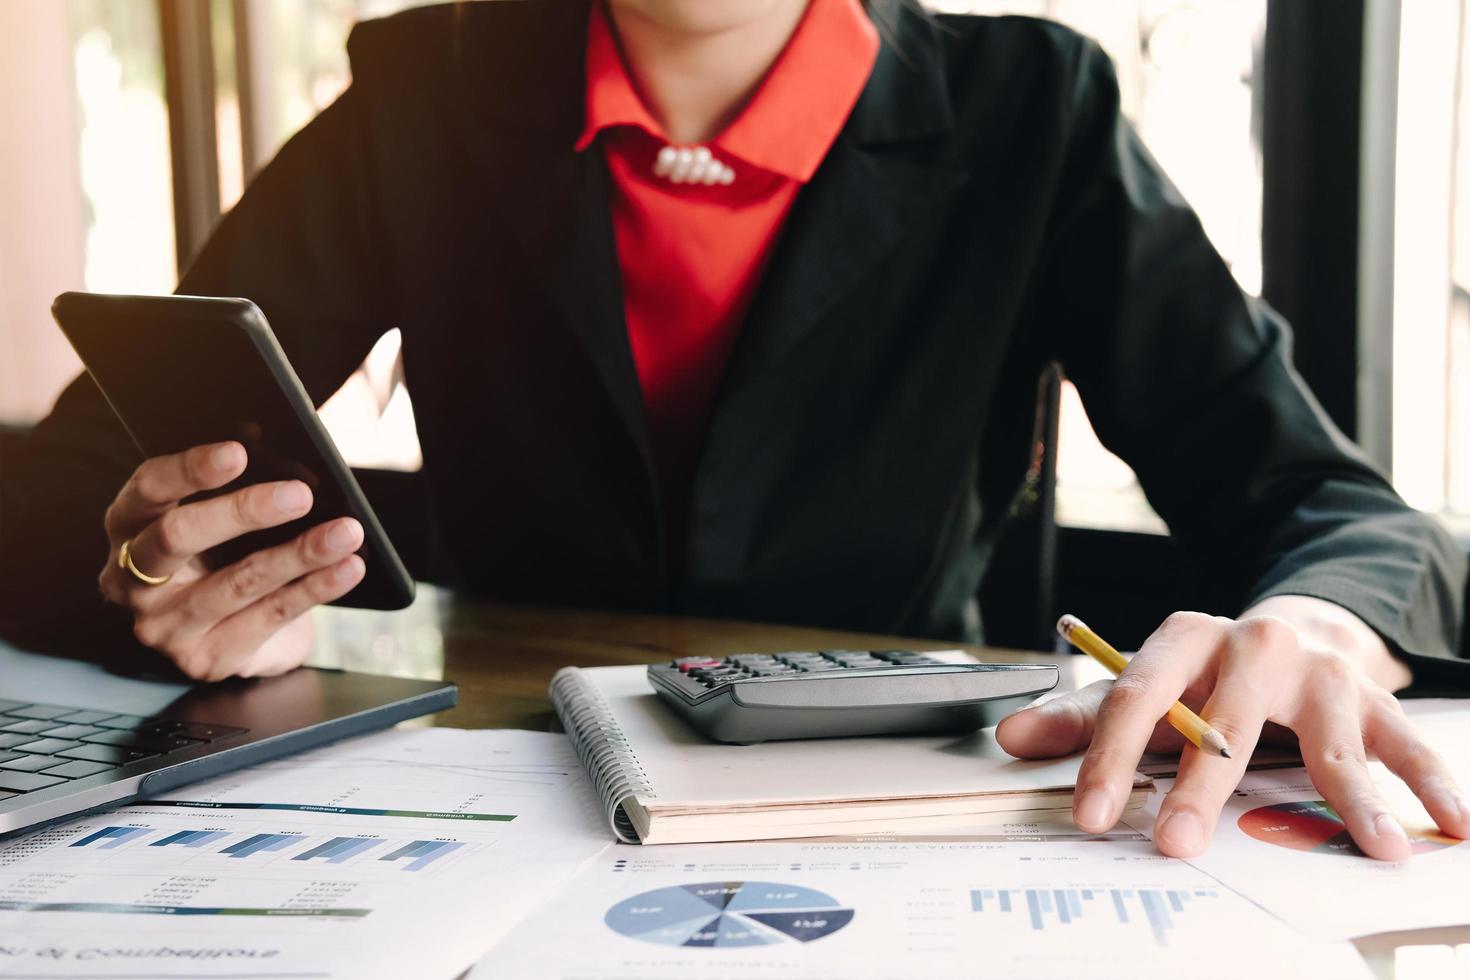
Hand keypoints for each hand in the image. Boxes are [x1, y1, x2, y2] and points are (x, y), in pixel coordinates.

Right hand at [98, 441, 365, 679]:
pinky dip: (315, 588)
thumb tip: (267, 439)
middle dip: (244, 512)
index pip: (149, 489)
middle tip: (300, 495)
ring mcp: (165, 625)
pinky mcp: (205, 658)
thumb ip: (235, 482)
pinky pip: (269, 617)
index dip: (190, 469)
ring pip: (237, 582)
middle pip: (180, 537)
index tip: (237, 453)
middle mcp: (132, 578)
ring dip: (300, 553)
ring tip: (346, 532)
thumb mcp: (220, 518)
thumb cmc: (225, 556)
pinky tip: (347, 568)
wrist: (236, 634)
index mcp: (130, 525)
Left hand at [995, 597, 1469, 859]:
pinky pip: (1403, 743)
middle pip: (1223, 723)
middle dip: (1201, 791)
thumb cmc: (1203, 673)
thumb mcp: (1142, 685)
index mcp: (1183, 638)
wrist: (1290, 628)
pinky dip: (1430, 783)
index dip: (1108, 759)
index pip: (1137, 698)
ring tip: (1374, 847)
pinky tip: (1451, 824)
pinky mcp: (1369, 694)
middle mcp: (1251, 644)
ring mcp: (1317, 669)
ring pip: (1329, 737)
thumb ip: (1080, 718)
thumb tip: (1008, 738)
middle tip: (1178, 847)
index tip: (1090, 815)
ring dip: (1353, 797)